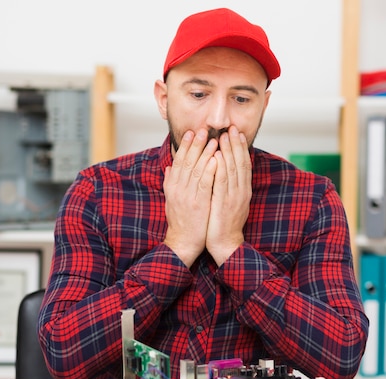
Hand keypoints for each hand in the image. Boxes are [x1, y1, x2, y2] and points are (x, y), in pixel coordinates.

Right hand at [163, 129, 217, 266]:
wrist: (183, 242)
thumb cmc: (181, 221)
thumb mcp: (172, 200)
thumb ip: (170, 182)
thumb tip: (170, 167)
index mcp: (173, 186)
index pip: (179, 161)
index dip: (185, 146)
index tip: (192, 132)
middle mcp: (178, 189)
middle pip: (188, 162)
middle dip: (196, 144)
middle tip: (203, 129)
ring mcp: (188, 196)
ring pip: (197, 170)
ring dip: (206, 153)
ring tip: (214, 140)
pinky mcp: (199, 204)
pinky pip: (205, 184)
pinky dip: (210, 170)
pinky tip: (215, 159)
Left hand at [206, 126, 251, 265]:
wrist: (225, 244)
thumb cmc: (223, 224)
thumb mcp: (228, 202)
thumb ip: (226, 186)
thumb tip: (223, 170)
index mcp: (243, 191)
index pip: (243, 164)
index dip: (240, 148)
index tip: (237, 133)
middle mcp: (241, 191)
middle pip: (240, 163)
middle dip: (236, 144)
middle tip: (232, 128)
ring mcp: (234, 197)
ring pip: (232, 169)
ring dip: (229, 151)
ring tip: (224, 136)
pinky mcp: (224, 203)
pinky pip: (222, 182)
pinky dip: (221, 168)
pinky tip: (218, 156)